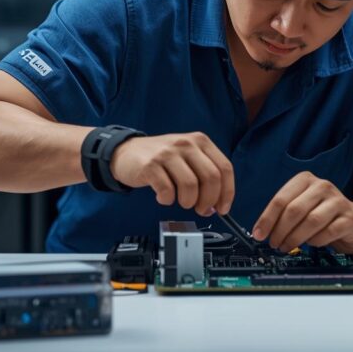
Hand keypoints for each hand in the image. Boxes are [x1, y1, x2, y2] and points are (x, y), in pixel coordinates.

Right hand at [108, 132, 233, 215]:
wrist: (125, 153)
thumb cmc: (161, 159)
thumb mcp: (187, 157)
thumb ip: (204, 176)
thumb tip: (217, 205)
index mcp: (200, 141)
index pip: (224, 168)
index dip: (227, 192)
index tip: (223, 208)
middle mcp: (186, 144)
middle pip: (211, 178)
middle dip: (209, 200)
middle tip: (201, 209)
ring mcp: (167, 153)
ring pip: (191, 186)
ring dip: (188, 202)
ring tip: (181, 201)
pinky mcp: (150, 165)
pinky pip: (167, 190)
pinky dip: (167, 200)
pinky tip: (163, 197)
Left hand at [251, 172, 352, 252]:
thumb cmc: (322, 216)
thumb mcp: (301, 208)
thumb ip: (282, 214)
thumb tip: (261, 230)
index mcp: (305, 180)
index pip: (281, 199)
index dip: (267, 219)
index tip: (258, 234)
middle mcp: (322, 186)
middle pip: (294, 210)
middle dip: (280, 231)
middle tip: (273, 244)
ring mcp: (338, 201)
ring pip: (311, 221)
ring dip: (294, 238)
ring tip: (286, 247)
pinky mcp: (349, 218)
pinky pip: (327, 233)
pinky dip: (315, 242)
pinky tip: (311, 244)